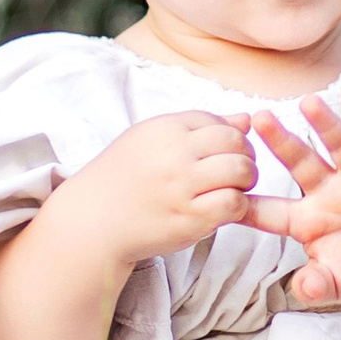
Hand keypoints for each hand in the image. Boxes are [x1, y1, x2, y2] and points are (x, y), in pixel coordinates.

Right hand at [67, 109, 258, 268]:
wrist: (93, 219)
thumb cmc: (126, 177)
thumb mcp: (153, 139)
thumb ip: (199, 127)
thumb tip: (247, 119)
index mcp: (165, 129)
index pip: (218, 121)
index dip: (230, 137)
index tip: (224, 153)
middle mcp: (174, 154)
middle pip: (235, 143)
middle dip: (245, 156)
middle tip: (237, 171)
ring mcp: (182, 187)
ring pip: (241, 171)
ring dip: (246, 181)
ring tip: (233, 188)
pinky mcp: (189, 219)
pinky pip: (234, 204)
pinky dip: (238, 206)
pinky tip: (223, 209)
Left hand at [249, 102, 340, 325]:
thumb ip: (320, 286)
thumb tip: (304, 288)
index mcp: (309, 219)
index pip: (271, 211)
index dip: (247, 204)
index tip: (221, 187)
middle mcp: (330, 190)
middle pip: (301, 163)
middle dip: (280, 142)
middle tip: (259, 118)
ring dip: (327, 125)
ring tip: (310, 103)